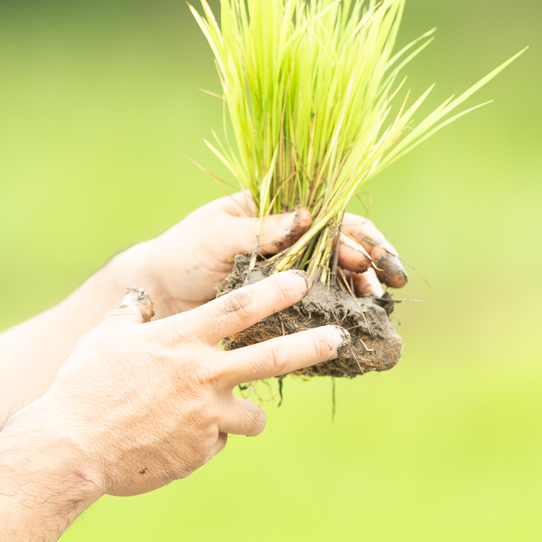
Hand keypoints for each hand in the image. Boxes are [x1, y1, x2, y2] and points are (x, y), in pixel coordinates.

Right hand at [14, 271, 345, 496]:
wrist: (74, 446)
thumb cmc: (83, 386)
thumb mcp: (103, 339)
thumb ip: (129, 316)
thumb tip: (139, 301)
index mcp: (179, 340)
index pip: (237, 309)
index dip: (273, 292)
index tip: (302, 280)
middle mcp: (201, 375)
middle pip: (271, 357)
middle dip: (311, 345)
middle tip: (338, 337)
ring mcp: (206, 416)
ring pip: (251, 416)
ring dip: (242, 414)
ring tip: (212, 416)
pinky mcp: (202, 451)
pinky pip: (216, 443)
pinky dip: (202, 440)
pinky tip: (169, 440)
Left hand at [116, 193, 408, 312]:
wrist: (157, 298)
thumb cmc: (182, 254)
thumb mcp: (218, 235)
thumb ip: (262, 229)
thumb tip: (307, 217)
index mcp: (277, 214)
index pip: (330, 217)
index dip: (356, 234)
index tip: (370, 257)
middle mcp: (290, 244)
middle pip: (343, 249)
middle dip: (370, 264)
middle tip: (385, 284)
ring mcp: (288, 278)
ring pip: (338, 280)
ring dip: (360, 291)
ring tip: (374, 305)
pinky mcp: (282, 309)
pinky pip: (318, 311)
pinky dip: (339, 317)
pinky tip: (356, 327)